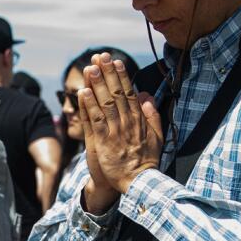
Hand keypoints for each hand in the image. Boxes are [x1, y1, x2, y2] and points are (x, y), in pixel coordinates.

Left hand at [82, 53, 161, 196]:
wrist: (139, 182)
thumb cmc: (146, 160)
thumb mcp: (157, 136)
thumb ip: (153, 115)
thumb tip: (147, 95)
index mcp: (139, 119)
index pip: (128, 92)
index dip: (121, 76)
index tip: (115, 61)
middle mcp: (127, 122)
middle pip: (116, 93)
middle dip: (108, 73)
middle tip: (100, 57)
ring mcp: (115, 131)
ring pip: (105, 103)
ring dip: (97, 84)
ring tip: (91, 68)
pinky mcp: (103, 142)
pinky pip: (95, 120)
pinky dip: (89, 105)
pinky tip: (84, 92)